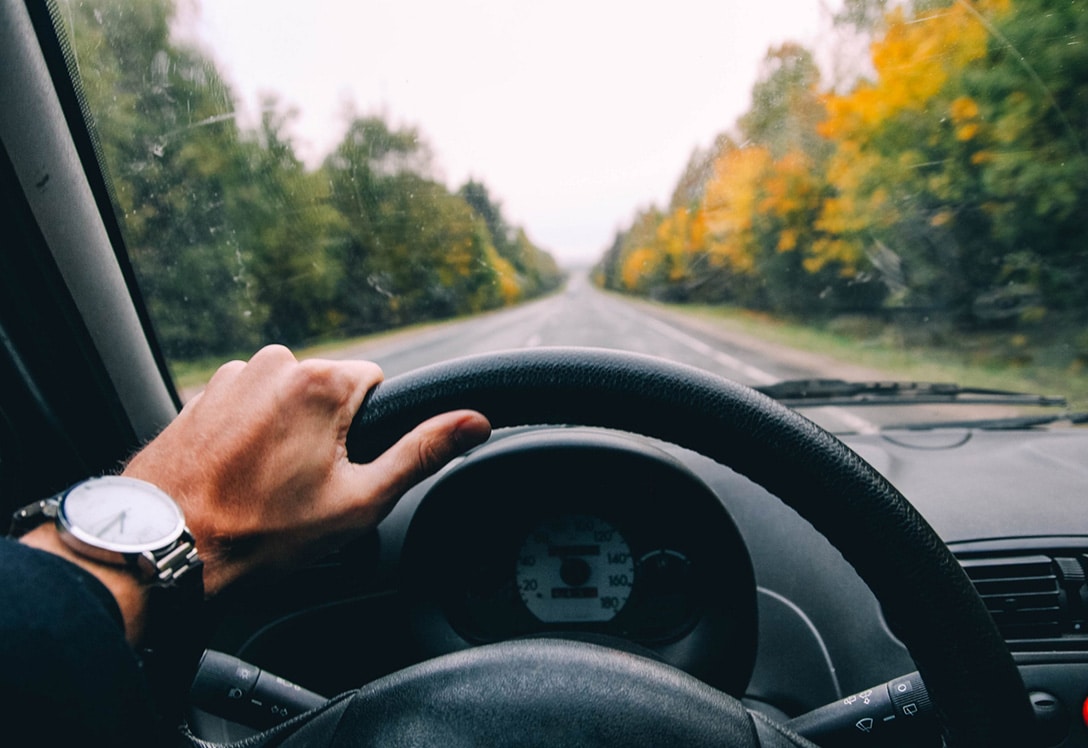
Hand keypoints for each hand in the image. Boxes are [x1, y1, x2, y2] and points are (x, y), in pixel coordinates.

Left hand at [123, 345, 489, 595]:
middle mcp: (275, 363)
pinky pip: (247, 405)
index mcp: (321, 382)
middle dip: (326, 431)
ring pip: (287, 398)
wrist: (166, 545)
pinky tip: (237, 474)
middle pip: (329, 391)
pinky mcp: (201, 393)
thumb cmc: (262, 531)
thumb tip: (475, 421)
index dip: (368, 430)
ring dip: (286, 431)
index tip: (342, 467)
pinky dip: (249, 433)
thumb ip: (421, 452)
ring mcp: (232, 376)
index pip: (376, 383)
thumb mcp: (359, 501)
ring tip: (264, 484)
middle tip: (302, 486)